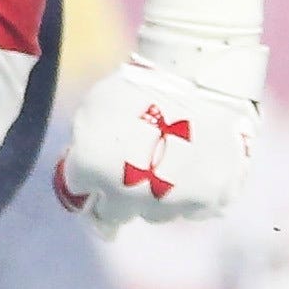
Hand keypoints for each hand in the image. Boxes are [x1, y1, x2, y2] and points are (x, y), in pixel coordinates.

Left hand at [53, 42, 263, 237]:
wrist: (200, 74)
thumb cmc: (141, 84)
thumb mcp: (95, 106)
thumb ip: (83, 146)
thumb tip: (83, 178)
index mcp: (93, 167)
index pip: (78, 192)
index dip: (85, 177)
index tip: (95, 165)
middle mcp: (129, 195)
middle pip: (113, 214)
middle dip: (114, 195)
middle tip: (127, 170)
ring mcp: (172, 203)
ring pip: (153, 214)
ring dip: (152, 197)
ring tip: (164, 162)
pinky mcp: (210, 201)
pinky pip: (191, 210)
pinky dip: (188, 195)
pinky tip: (191, 167)